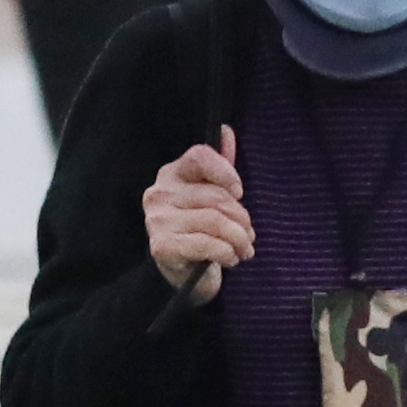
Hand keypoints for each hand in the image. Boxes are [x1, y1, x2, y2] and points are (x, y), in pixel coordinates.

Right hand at [143, 130, 250, 301]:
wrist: (184, 274)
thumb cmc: (201, 230)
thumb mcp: (212, 197)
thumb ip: (219, 165)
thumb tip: (226, 131)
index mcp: (172, 174)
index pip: (199, 156)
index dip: (226, 172)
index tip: (240, 192)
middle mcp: (159, 193)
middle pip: (216, 196)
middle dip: (242, 218)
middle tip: (249, 235)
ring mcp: (157, 220)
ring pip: (215, 221)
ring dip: (240, 239)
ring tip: (245, 249)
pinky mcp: (161, 245)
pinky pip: (206, 243)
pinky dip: (227, 253)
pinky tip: (230, 258)